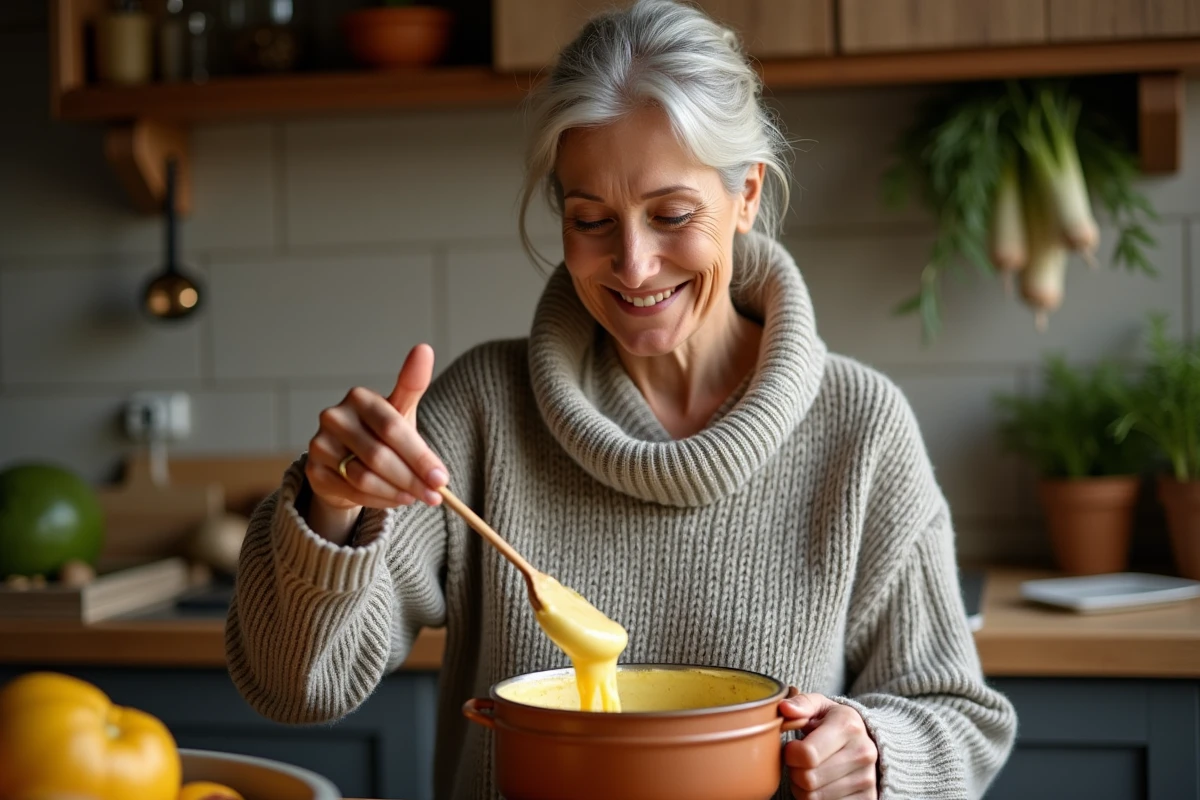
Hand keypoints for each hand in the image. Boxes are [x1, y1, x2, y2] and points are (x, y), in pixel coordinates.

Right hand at [305, 344, 447, 519]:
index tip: (442, 478)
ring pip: (364, 477)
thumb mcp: (400, 411)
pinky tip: (395, 500)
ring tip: (417, 498)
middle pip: (379, 456)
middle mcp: (334, 417)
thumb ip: (412, 385)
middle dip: (412, 479)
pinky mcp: (313, 471)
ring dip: (396, 492)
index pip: (393, 429)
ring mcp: (319, 444)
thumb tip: (424, 348)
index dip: (419, 456)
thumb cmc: (382, 434)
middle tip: (435, 496)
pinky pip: (350, 492)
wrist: (348, 462)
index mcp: (359, 398)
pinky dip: (379, 501)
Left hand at [781, 693, 877, 799]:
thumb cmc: (834, 722)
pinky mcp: (868, 797)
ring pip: (814, 797)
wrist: (867, 740)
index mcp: (848, 726)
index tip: (792, 747)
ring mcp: (867, 778)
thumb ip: (801, 703)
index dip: (790, 754)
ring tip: (809, 771)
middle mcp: (862, 753)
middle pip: (808, 779)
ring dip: (803, 788)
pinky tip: (821, 784)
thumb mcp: (819, 706)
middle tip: (799, 762)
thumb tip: (784, 708)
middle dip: (794, 771)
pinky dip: (817, 799)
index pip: (807, 755)